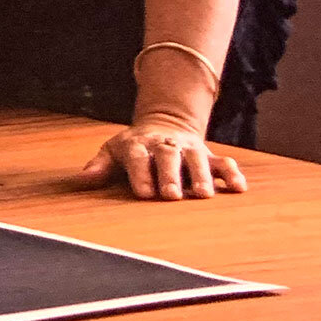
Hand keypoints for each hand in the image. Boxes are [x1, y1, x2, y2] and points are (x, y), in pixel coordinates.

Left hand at [78, 120, 246, 200]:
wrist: (164, 125)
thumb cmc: (134, 148)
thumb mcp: (113, 151)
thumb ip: (100, 166)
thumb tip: (82, 180)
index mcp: (139, 145)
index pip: (138, 157)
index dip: (140, 173)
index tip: (143, 193)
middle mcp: (165, 146)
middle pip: (167, 156)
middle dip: (169, 175)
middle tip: (171, 195)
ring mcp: (189, 150)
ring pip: (197, 159)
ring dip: (200, 175)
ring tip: (203, 195)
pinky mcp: (209, 156)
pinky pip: (223, 162)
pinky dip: (232, 174)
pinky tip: (238, 188)